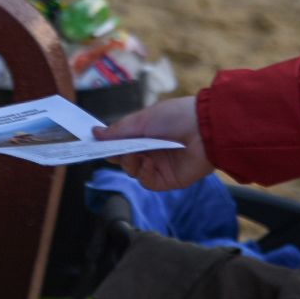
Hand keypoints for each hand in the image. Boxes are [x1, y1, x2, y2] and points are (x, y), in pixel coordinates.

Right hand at [92, 95, 212, 190]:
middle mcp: (151, 150)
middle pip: (124, 159)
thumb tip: (95, 133)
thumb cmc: (176, 116)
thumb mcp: (143, 119)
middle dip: (117, 155)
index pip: (121, 143)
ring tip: (134, 154)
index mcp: (145, 133)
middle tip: (113, 151)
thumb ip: (119, 130)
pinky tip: (148, 163)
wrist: (206, 129)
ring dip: (130, 164)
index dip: (108, 145)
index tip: (93, 145)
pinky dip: (144, 174)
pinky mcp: (169, 179)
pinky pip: (148, 181)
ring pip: (134, 171)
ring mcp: (159, 165)